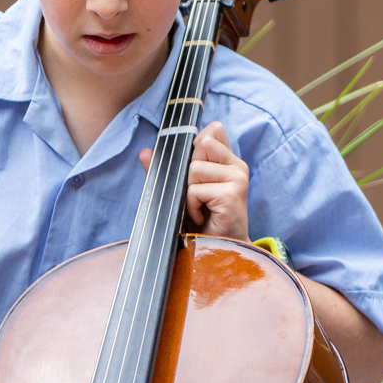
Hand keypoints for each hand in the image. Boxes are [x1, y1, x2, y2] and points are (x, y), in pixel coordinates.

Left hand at [140, 121, 249, 238]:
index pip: (212, 132)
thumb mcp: (184, 191)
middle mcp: (238, 166)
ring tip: (200, 207)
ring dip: (189, 193)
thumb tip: (144, 151)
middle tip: (199, 194)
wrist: (218, 250)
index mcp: (230, 161)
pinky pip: (195, 190)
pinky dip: (192, 206)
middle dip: (189, 171)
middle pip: (201, 144)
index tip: (194, 168)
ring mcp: (237, 179)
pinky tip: (202, 217)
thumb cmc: (203, 221)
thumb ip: (167, 169)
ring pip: (194, 169)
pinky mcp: (231, 195)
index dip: (197, 146)